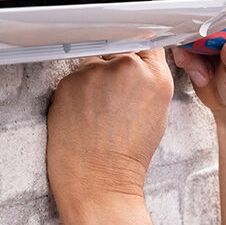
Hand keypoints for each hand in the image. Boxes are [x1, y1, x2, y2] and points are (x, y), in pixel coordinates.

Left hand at [45, 49, 174, 215]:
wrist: (99, 182)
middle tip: (111, 98)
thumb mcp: (156, 114)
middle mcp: (127, 69)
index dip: (137, 53)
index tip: (131, 61)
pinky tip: (82, 115)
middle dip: (113, 67)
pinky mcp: (69, 82)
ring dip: (93, 79)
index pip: (147, 42)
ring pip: (92, 62)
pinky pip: (73, 77)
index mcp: (155, 78)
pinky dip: (75, 92)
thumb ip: (149, 82)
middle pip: (118, 49)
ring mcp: (95, 74)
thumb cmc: (126, 157)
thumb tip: (138, 63)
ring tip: (97, 112)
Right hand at [172, 1, 225, 121]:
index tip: (213, 26)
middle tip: (209, 52)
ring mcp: (216, 28)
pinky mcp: (198, 39)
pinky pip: (180, 40)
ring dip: (192, 50)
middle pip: (209, 6)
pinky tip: (202, 71)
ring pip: (189, 23)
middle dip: (202, 34)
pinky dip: (186, 59)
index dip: (223, 7)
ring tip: (207, 69)